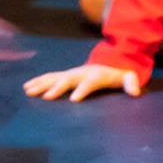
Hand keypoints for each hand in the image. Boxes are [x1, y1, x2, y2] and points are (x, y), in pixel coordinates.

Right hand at [23, 63, 144, 101]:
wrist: (108, 62)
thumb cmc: (118, 74)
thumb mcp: (128, 77)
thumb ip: (131, 83)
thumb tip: (135, 92)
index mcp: (96, 75)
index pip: (89, 83)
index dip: (82, 90)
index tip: (74, 100)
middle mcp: (81, 73)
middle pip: (67, 79)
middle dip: (56, 88)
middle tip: (45, 97)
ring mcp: (71, 73)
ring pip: (54, 77)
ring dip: (41, 84)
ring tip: (28, 90)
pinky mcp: (65, 76)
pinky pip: (50, 78)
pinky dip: (38, 81)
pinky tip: (27, 87)